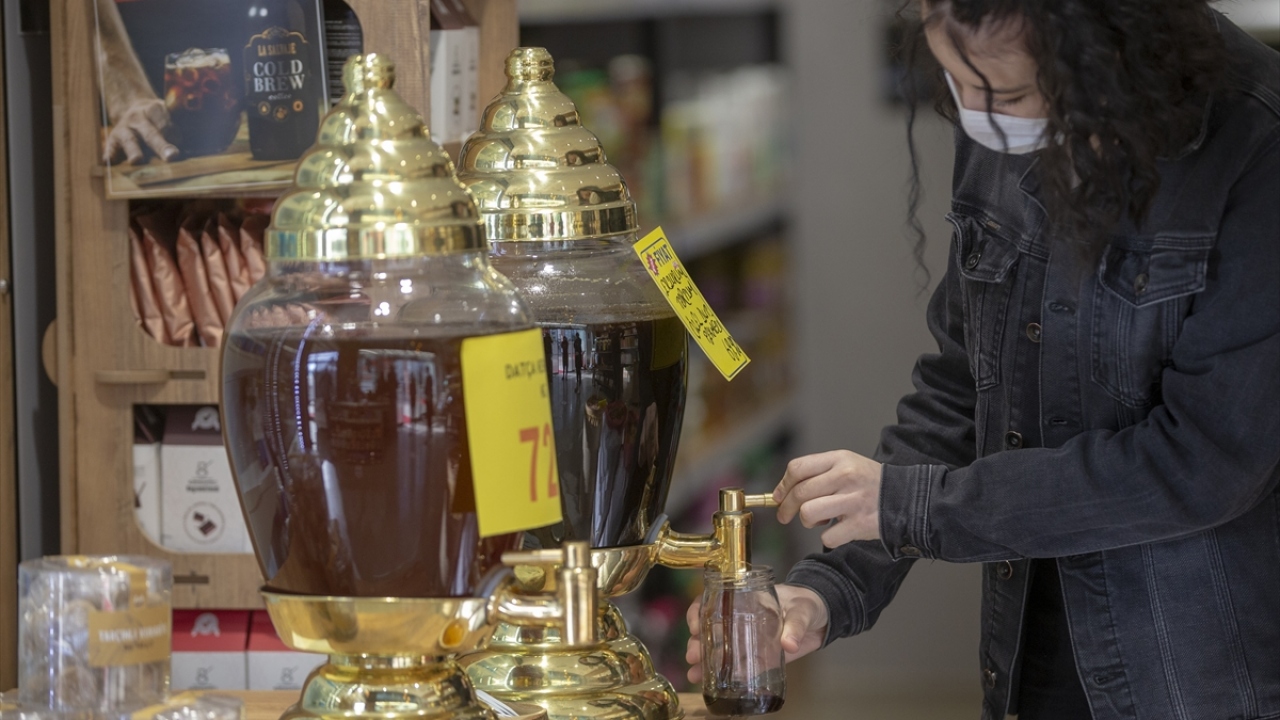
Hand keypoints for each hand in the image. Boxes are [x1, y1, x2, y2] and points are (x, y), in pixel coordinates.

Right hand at [104, 98, 177, 163]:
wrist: (132, 109)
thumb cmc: (158, 118)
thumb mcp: (169, 114)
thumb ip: (177, 127)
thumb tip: (182, 147)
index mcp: (154, 109)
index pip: (166, 123)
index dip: (174, 135)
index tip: (181, 148)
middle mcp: (137, 119)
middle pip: (151, 133)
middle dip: (161, 146)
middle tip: (171, 156)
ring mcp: (123, 129)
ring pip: (130, 141)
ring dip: (134, 151)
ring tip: (136, 160)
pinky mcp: (112, 140)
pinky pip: (110, 148)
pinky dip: (109, 154)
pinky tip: (109, 161)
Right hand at [685, 584, 828, 682]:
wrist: (823, 618)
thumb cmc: (808, 603)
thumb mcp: (802, 609)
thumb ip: (795, 625)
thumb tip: (788, 644)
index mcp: (747, 600)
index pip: (715, 600)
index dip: (699, 611)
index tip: (695, 625)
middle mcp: (742, 619)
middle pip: (711, 628)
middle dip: (697, 642)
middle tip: (693, 655)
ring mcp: (749, 639)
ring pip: (720, 648)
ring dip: (704, 661)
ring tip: (695, 673)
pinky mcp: (760, 657)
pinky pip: (739, 666)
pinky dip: (725, 674)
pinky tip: (708, 682)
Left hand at [774, 450, 882, 547]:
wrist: (907, 498)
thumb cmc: (869, 482)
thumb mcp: (846, 464)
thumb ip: (817, 473)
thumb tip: (782, 492)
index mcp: (840, 459)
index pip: (797, 468)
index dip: (782, 485)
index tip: (778, 497)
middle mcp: (846, 477)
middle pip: (799, 493)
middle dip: (785, 508)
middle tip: (784, 516)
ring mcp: (853, 501)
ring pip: (808, 514)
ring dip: (808, 521)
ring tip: (820, 520)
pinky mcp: (860, 524)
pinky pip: (827, 536)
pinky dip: (829, 537)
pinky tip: (839, 530)